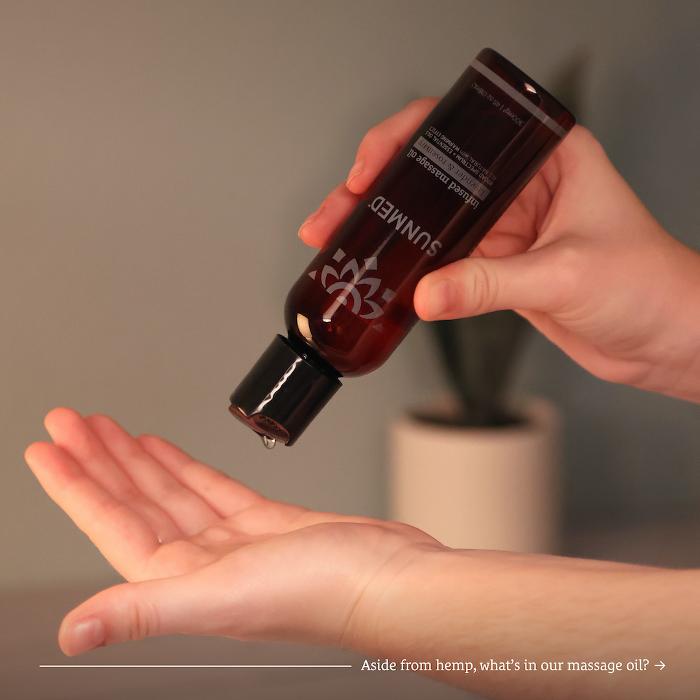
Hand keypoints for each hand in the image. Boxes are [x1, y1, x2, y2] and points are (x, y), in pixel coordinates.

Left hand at [24, 408, 440, 654]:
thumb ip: (146, 610)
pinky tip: (162, 449)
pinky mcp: (265, 523)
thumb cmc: (324, 593)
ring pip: (169, 491)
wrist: (392, 580)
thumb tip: (72, 634)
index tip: (48, 448)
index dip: (75, 486)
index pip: (111, 525)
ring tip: (106, 427)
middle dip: (99, 459)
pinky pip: (210, 489)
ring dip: (136, 458)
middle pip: (135, 502)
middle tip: (69, 419)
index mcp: (182, 582)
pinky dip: (183, 467)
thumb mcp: (225, 597)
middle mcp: (201, 565)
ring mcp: (233, 543)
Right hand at [299, 99, 699, 401]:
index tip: (369, 169)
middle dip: (376, 190)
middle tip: (335, 212)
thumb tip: (426, 294)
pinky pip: (443, 263)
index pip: (460, 128)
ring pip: (431, 221)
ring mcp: (505, 227)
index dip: (405, 139)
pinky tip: (380, 277)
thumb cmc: (649, 285)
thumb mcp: (564, 273)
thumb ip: (489, 284)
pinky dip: (410, 270)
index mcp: (544, 156)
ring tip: (337, 244)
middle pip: (432, 174)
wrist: (666, 338)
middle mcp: (520, 184)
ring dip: (386, 233)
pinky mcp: (498, 266)